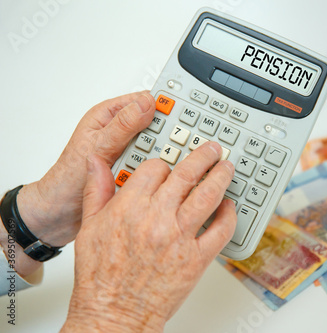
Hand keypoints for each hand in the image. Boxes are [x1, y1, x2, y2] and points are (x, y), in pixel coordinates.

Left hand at [16, 92, 155, 246]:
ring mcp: (126, 152)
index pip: (143, 101)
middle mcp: (119, 133)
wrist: (59, 214)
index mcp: (109, 117)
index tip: (179, 115)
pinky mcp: (131, 170)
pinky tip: (152, 180)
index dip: (163, 105)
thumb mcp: (98, 146)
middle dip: (164, 137)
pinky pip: (151, 168)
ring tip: (156, 167)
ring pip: (156, 149)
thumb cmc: (66, 178)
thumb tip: (147, 103)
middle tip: (168, 148)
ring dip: (158, 159)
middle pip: (155, 126)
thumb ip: (123, 125)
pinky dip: (153, 174)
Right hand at [61, 142, 236, 331]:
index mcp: (130, 206)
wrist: (114, 313)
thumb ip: (96, 190)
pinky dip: (229, 215)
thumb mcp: (89, 227)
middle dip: (204, 157)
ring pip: (209, 195)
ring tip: (227, 168)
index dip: (164, 163)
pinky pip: (221, 231)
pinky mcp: (197, 259)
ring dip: (222, 177)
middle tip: (213, 150)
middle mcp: (157, 218)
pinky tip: (229, 207)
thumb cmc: (100, 276)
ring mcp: (180, 238)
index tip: (169, 166)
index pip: (156, 167)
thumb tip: (96, 163)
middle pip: (187, 174)